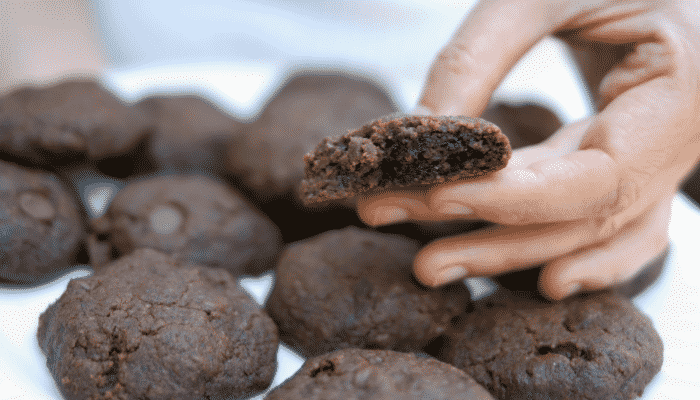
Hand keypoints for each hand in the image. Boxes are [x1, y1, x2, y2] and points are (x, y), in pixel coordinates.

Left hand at [357, 0, 699, 299]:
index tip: (436, 197)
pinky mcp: (631, 159)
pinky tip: (535, 279)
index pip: (598, 179)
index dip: (514, 200)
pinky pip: (610, 225)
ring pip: (588, 231)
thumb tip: (416, 134)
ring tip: (432, 266)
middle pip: (582, 219)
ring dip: (509, 255)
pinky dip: (573, 255)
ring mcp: (660, 157)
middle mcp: (680, 140)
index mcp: (680, 93)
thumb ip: (479, 57)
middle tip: (416, 260)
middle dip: (491, 241)